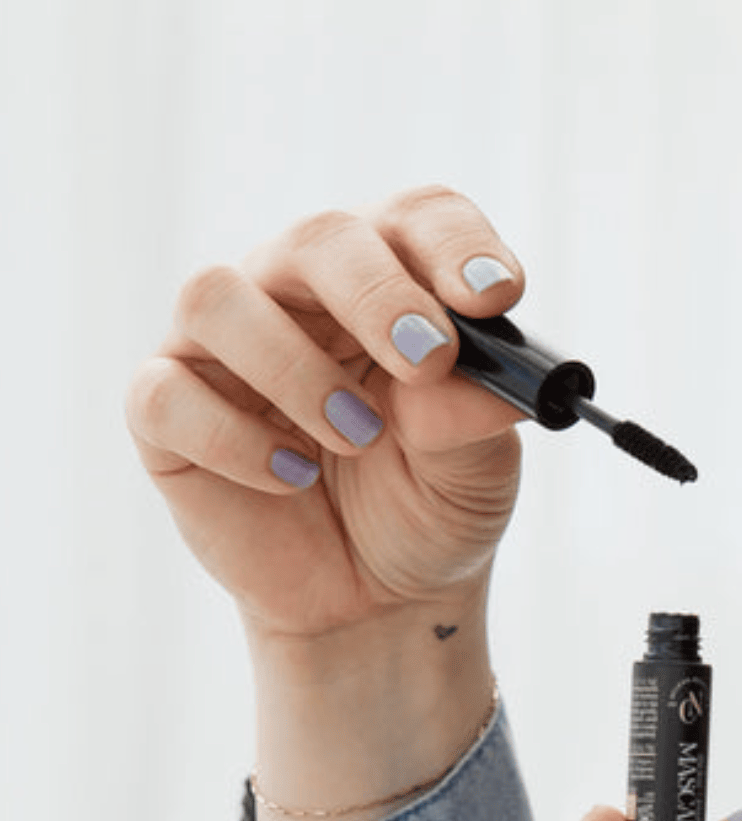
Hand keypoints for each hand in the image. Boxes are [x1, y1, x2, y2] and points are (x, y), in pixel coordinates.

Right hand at [126, 187, 528, 820]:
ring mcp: (224, 348)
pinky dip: (233, 438)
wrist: (377, 601)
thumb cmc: (427, 509)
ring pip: (217, 295)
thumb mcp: (476, 475)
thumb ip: (470, 420)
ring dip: (296, 368)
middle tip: (426, 361)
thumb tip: (460, 379)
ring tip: (356, 437)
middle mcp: (300, 295)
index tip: (496, 299)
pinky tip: (291, 479)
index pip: (418, 220)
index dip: (455, 246)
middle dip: (378, 294)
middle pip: (318, 239)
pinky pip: (166, 394)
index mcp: (392, 285)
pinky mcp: (167, 413)